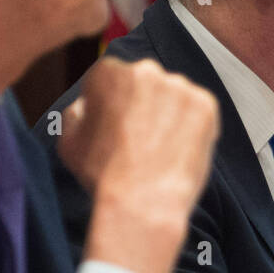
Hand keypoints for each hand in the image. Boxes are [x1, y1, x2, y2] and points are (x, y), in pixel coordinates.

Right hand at [61, 58, 219, 272]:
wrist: (142, 202)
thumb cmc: (101, 175)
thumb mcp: (68, 141)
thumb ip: (75, 112)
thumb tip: (86, 104)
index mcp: (108, 72)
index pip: (111, 79)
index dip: (112, 105)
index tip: (115, 127)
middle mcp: (145, 70)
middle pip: (145, 83)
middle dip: (143, 105)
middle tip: (141, 139)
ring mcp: (179, 86)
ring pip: (174, 95)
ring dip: (169, 113)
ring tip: (162, 148)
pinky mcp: (205, 104)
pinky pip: (198, 110)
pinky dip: (192, 126)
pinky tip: (179, 149)